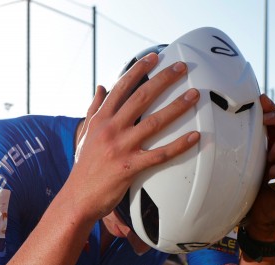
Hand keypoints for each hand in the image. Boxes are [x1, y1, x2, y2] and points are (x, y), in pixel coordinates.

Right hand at [69, 53, 200, 220]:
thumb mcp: (85, 134)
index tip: (154, 57)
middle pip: (141, 98)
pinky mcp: (130, 167)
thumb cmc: (84, 166)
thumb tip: (101, 87)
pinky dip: (179, 145)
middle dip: (163, 80)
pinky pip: (160, 154)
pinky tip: (195, 136)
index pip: (121, 87)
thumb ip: (94, 109)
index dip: (138, 70)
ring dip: (177, 106)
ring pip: (154, 122)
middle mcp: (111, 129)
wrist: (79, 197)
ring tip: (194, 95)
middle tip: (182, 68)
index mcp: (101, 119)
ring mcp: (121, 147)